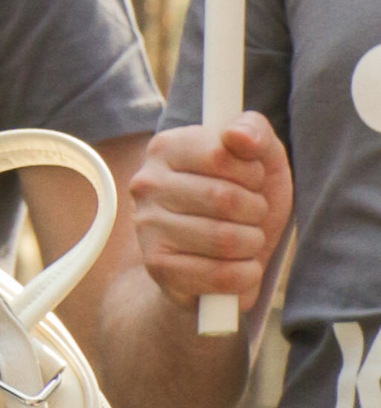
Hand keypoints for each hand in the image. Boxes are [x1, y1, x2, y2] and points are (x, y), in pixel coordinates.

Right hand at [130, 115, 292, 312]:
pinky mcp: (157, 267)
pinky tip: (239, 266)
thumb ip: (254, 132)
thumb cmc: (242, 199)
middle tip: (252, 214)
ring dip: (252, 243)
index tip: (251, 180)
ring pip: (224, 239)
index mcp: (166, 148)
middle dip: (256, 211)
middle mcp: (147, 184)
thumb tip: (238, 136)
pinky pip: (220, 276)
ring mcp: (147, 227)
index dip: (252, 172)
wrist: (219, 256)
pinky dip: (245, 274)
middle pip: (224, 199)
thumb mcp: (260, 158)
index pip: (221, 154)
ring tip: (245, 240)